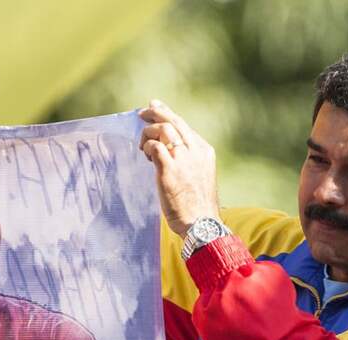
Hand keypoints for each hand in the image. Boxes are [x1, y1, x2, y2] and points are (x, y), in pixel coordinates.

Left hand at [139, 100, 220, 236]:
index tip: (156, 108)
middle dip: (156, 112)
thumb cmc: (199, 206)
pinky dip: (148, 146)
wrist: (201, 223)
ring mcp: (183, 160)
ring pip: (164, 130)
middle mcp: (195, 152)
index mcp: (204, 152)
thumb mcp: (201, 177)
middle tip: (142, 112)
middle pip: (174, 122)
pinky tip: (145, 154)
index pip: (184, 126)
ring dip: (148, 132)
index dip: (168, 114)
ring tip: (142, 145)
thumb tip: (169, 154)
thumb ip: (190, 162)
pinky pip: (156, 146)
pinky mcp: (169, 171)